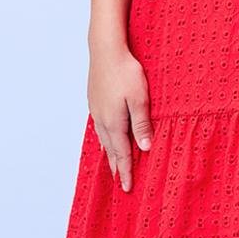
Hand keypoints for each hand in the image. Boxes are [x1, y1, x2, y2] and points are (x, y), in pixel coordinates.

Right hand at [87, 40, 153, 192]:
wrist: (105, 50)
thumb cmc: (125, 71)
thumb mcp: (140, 98)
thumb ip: (141, 124)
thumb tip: (144, 148)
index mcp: (114, 122)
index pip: (122, 154)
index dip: (126, 172)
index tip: (127, 188)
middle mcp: (102, 120)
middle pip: (110, 150)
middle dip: (116, 167)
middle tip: (120, 183)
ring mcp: (96, 110)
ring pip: (103, 139)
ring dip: (110, 154)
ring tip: (114, 165)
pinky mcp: (94, 101)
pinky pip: (100, 128)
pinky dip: (105, 139)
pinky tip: (107, 137)